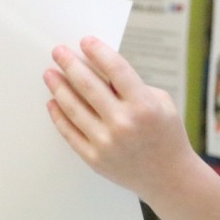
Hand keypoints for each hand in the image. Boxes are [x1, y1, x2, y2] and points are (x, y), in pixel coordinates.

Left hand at [43, 36, 197, 202]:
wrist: (169, 178)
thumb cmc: (165, 133)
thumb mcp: (161, 102)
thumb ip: (131, 85)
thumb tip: (96, 67)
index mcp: (144, 105)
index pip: (115, 69)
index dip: (98, 51)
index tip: (85, 41)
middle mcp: (124, 123)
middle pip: (88, 86)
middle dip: (70, 64)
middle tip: (58, 51)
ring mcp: (107, 143)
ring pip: (74, 108)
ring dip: (58, 87)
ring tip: (49, 73)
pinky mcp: (95, 159)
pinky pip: (70, 132)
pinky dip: (58, 115)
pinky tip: (52, 101)